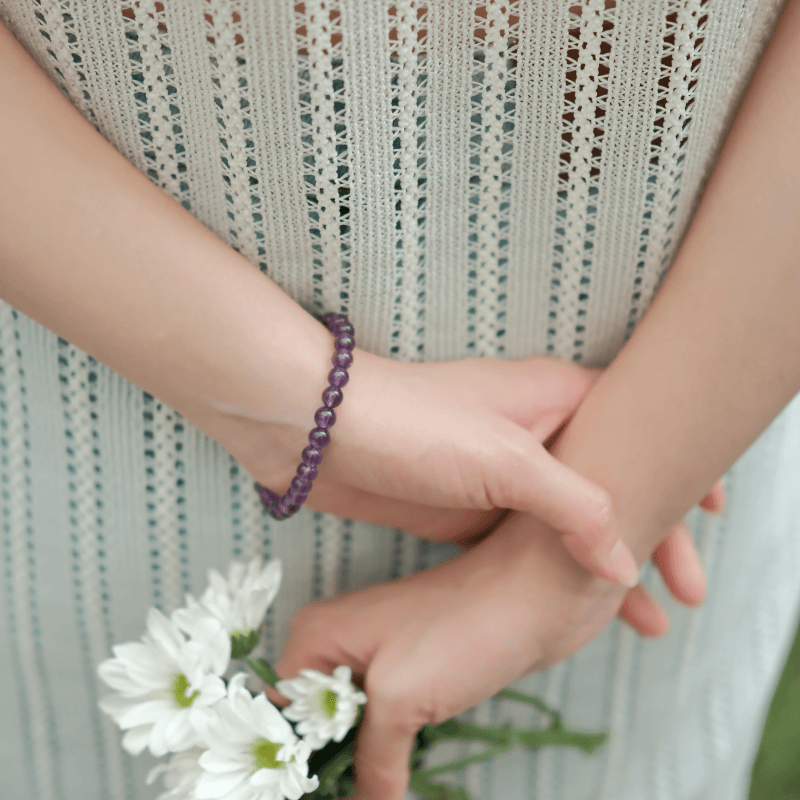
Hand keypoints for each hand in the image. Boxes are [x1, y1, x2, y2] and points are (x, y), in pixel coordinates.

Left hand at [218, 351, 640, 585]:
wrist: (319, 433)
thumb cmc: (409, 422)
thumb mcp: (505, 460)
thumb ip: (573, 508)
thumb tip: (620, 563)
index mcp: (557, 399)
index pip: (637, 440)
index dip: (678, 481)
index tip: (714, 516)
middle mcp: (537, 433)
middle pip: (610, 488)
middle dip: (648, 537)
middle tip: (682, 593)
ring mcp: (503, 472)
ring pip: (569, 524)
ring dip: (601, 565)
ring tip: (638, 620)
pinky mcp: (470, 507)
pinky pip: (528, 544)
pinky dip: (553, 573)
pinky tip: (571, 605)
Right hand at [269, 511, 631, 799]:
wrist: (538, 596)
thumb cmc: (461, 631)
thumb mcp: (400, 699)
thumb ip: (368, 760)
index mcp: (317, 637)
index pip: (280, 713)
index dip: (288, 761)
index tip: (308, 797)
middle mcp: (339, 644)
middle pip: (312, 725)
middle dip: (326, 767)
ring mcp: (378, 658)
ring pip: (351, 728)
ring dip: (359, 765)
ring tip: (365, 795)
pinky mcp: (414, 671)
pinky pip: (385, 723)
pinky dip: (388, 754)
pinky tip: (391, 783)